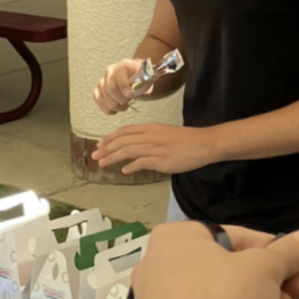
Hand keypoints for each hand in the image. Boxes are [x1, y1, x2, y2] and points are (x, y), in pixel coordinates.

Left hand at [93, 122, 217, 173]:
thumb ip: (148, 139)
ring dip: (113, 157)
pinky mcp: (162, 160)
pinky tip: (124, 170)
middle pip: (123, 141)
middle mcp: (150, 136)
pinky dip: (131, 166)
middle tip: (95, 155)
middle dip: (107, 148)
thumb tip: (134, 149)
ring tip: (103, 162)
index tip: (100, 144)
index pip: (125, 131)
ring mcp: (155, 148)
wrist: (203, 143)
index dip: (110, 138)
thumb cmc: (185, 139)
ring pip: (128, 150)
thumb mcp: (163, 133)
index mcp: (150, 128)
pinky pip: (142, 162)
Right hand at [94, 59, 147, 113]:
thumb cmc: (141, 77)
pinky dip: (105, 107)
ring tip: (123, 106)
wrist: (134, 75)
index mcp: (123, 65)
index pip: (119, 74)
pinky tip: (114, 110)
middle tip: (128, 103)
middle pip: (110, 88)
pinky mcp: (98, 89)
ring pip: (103, 96)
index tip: (129, 95)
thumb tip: (146, 90)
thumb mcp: (148, 77)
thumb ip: (147, 82)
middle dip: (120, 100)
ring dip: (115, 105)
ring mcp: (102, 80)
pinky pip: (97, 99)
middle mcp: (110, 71)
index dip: (123, 85)